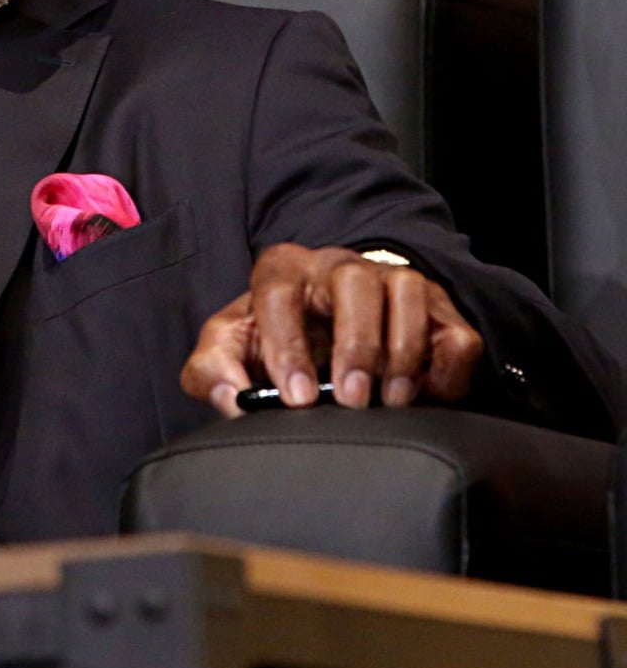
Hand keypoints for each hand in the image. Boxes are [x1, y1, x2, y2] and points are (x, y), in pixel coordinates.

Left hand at [181, 243, 483, 419]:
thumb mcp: (231, 349)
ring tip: (389, 402)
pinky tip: (426, 396)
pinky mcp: (437, 310)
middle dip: (355, 346)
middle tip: (351, 401)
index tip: (296, 396)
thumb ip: (212, 369)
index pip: (279, 293)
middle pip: (353, 284)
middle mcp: (338, 266)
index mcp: (283, 270)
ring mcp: (391, 281)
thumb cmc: (274, 338)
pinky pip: (456, 332)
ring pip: (408, 294)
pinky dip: (447, 368)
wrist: (325, 325)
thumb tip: (231, 397)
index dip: (287, 345)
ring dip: (403, 353)